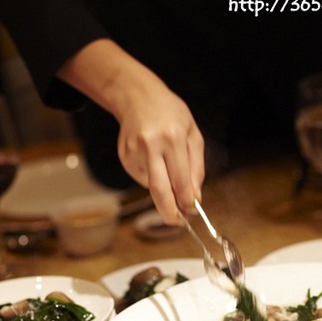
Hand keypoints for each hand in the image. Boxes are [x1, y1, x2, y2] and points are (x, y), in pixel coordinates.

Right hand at [57, 39, 204, 223]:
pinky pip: (143, 179)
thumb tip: (195, 197)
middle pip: (159, 191)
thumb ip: (196, 167)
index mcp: (172, 138)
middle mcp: (151, 146)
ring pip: (151, 186)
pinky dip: (153, 178)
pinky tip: (155, 161)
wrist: (137, 97)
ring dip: (164, 191)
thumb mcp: (193, 134)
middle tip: (178, 223)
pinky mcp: (125, 158)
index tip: (192, 211)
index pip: (180, 180)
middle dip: (169, 212)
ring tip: (168, 170)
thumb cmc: (170, 113)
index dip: (186, 200)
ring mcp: (134, 153)